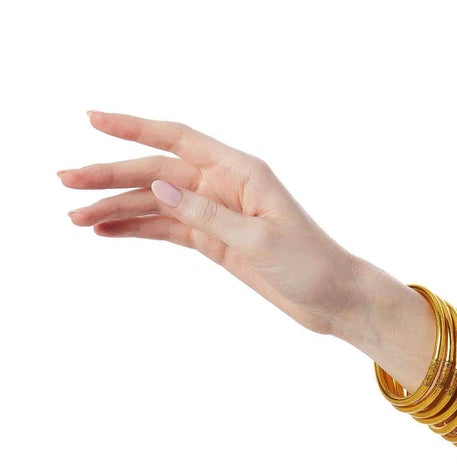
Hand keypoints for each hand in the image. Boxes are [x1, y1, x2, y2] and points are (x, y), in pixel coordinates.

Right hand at [59, 111, 363, 334]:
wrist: (332, 298)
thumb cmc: (310, 264)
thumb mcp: (260, 240)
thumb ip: (209, 214)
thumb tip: (160, 188)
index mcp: (241, 173)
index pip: (178, 140)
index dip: (134, 128)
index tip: (93, 121)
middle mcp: (225, 187)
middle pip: (158, 174)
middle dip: (111, 176)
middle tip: (67, 183)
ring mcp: (218, 214)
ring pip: (159, 204)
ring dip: (119, 208)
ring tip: (78, 218)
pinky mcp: (216, 241)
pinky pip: (171, 229)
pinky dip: (140, 230)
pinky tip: (111, 232)